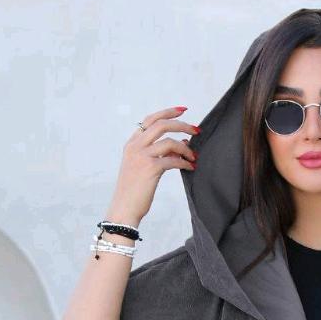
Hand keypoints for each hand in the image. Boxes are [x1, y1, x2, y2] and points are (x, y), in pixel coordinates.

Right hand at [107, 105, 200, 224]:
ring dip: (186, 148)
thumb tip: (180, 144)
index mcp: (132, 144)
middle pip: (161, 124)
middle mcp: (135, 146)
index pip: (150, 120)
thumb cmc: (134, 191)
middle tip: (196, 129)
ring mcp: (142, 156)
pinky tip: (190, 167)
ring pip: (169, 141)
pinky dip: (184, 163)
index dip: (168, 112)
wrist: (124, 209)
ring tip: (194, 157)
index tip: (183, 110)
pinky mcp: (150, 168)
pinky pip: (173, 160)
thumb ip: (158, 153)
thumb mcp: (143, 167)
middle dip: (182, 124)